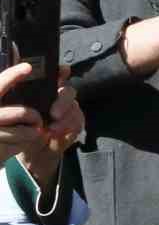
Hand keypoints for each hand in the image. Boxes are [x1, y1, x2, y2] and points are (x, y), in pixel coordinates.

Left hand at [0, 65, 82, 179]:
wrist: (30, 154)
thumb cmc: (20, 130)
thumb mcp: (15, 111)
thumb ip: (16, 94)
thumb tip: (14, 70)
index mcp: (44, 92)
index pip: (56, 76)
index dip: (61, 71)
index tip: (62, 71)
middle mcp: (58, 98)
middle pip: (68, 91)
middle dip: (63, 100)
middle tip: (53, 113)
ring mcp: (69, 111)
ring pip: (74, 107)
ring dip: (65, 118)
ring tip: (52, 129)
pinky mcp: (75, 124)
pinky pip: (78, 121)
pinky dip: (68, 128)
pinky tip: (57, 134)